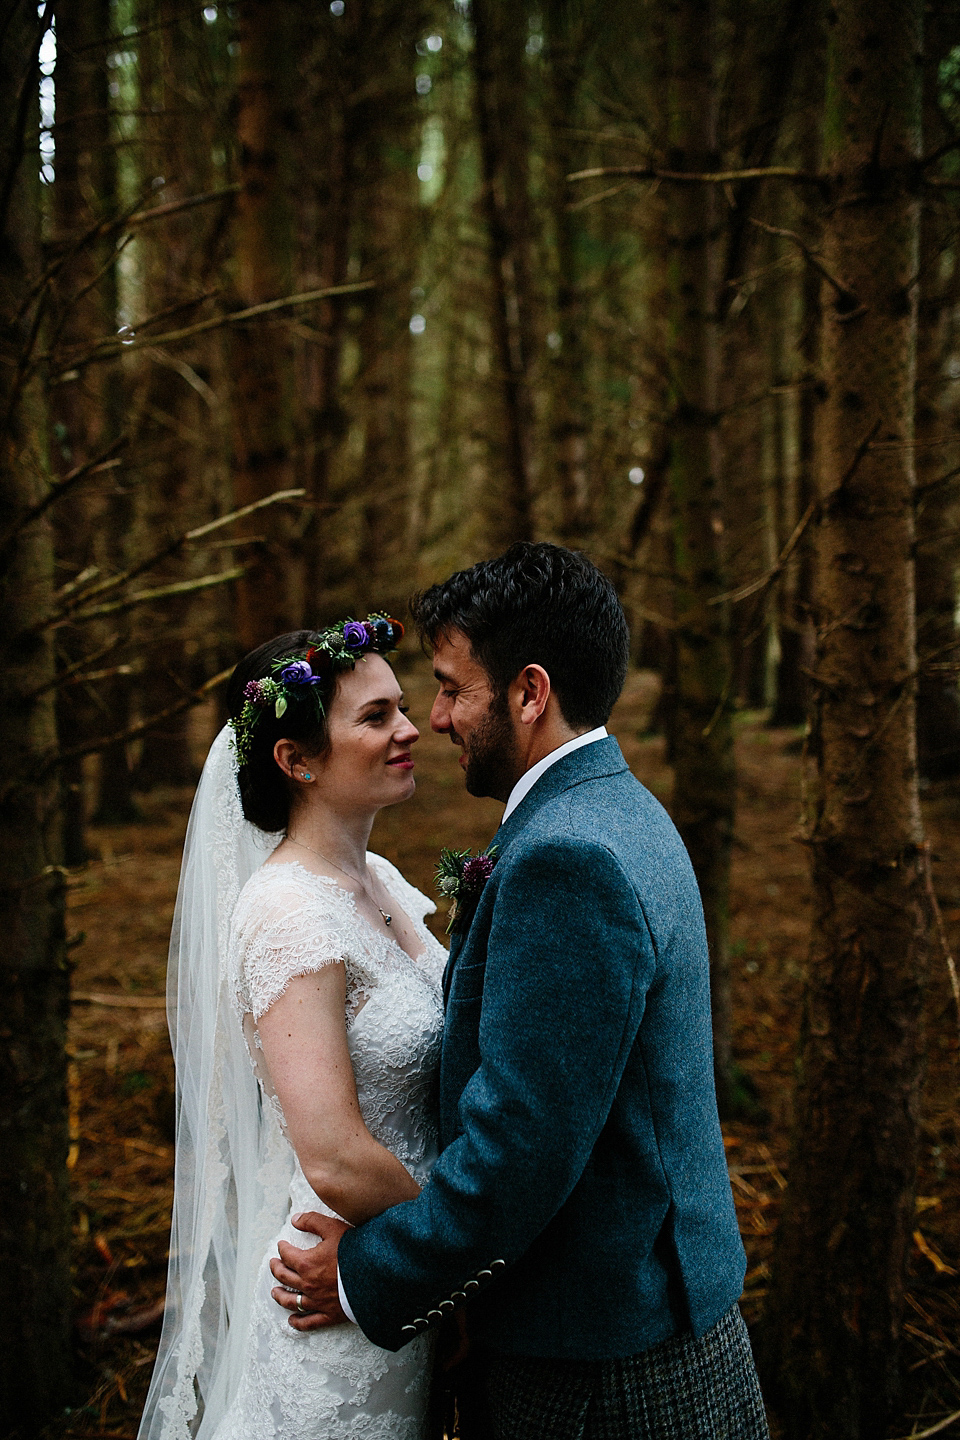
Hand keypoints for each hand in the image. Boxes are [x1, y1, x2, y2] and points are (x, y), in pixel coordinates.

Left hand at [270, 1212, 350, 1330]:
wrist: (374, 1276)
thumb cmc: (354, 1252)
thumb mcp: (333, 1228)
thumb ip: (312, 1221)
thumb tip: (295, 1220)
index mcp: (306, 1263)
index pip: (287, 1255)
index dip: (282, 1248)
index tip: (281, 1245)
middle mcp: (307, 1284)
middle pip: (284, 1277)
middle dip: (276, 1269)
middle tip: (273, 1264)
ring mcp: (316, 1301)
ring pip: (292, 1301)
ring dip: (280, 1296)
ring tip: (274, 1292)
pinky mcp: (328, 1314)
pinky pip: (309, 1322)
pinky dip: (298, 1322)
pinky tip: (292, 1321)